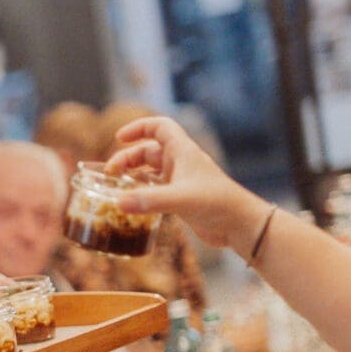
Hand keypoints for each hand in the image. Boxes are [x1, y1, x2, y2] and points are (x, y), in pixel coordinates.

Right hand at [104, 116, 269, 251]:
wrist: (240, 224)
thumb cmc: (217, 203)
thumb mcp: (180, 199)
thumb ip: (149, 200)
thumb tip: (118, 202)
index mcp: (182, 152)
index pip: (159, 127)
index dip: (138, 128)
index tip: (119, 138)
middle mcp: (181, 163)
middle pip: (149, 151)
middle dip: (128, 158)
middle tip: (110, 173)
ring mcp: (182, 181)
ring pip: (151, 171)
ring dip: (133, 176)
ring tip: (117, 187)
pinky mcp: (182, 199)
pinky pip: (156, 190)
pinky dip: (142, 193)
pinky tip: (133, 204)